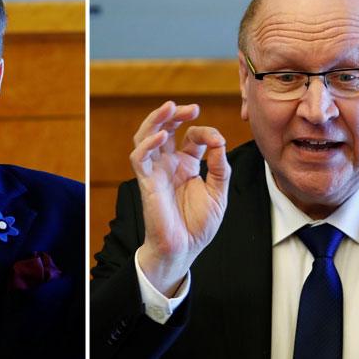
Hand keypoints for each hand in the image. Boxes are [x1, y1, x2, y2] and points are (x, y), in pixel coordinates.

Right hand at [131, 101, 230, 294]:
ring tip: (169, 108)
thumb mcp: (219, 193)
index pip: (192, 137)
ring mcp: (156, 172)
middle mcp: (170, 165)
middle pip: (166, 129)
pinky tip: (162, 136)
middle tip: (190, 108)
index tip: (217, 141)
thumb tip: (219, 141)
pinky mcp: (146, 182)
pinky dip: (147, 144)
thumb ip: (220, 167)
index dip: (205, 132)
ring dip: (156, 120)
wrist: (184, 250)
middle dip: (176, 114)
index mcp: (187, 166)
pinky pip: (139, 158)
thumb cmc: (198, 225)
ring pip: (146, 136)